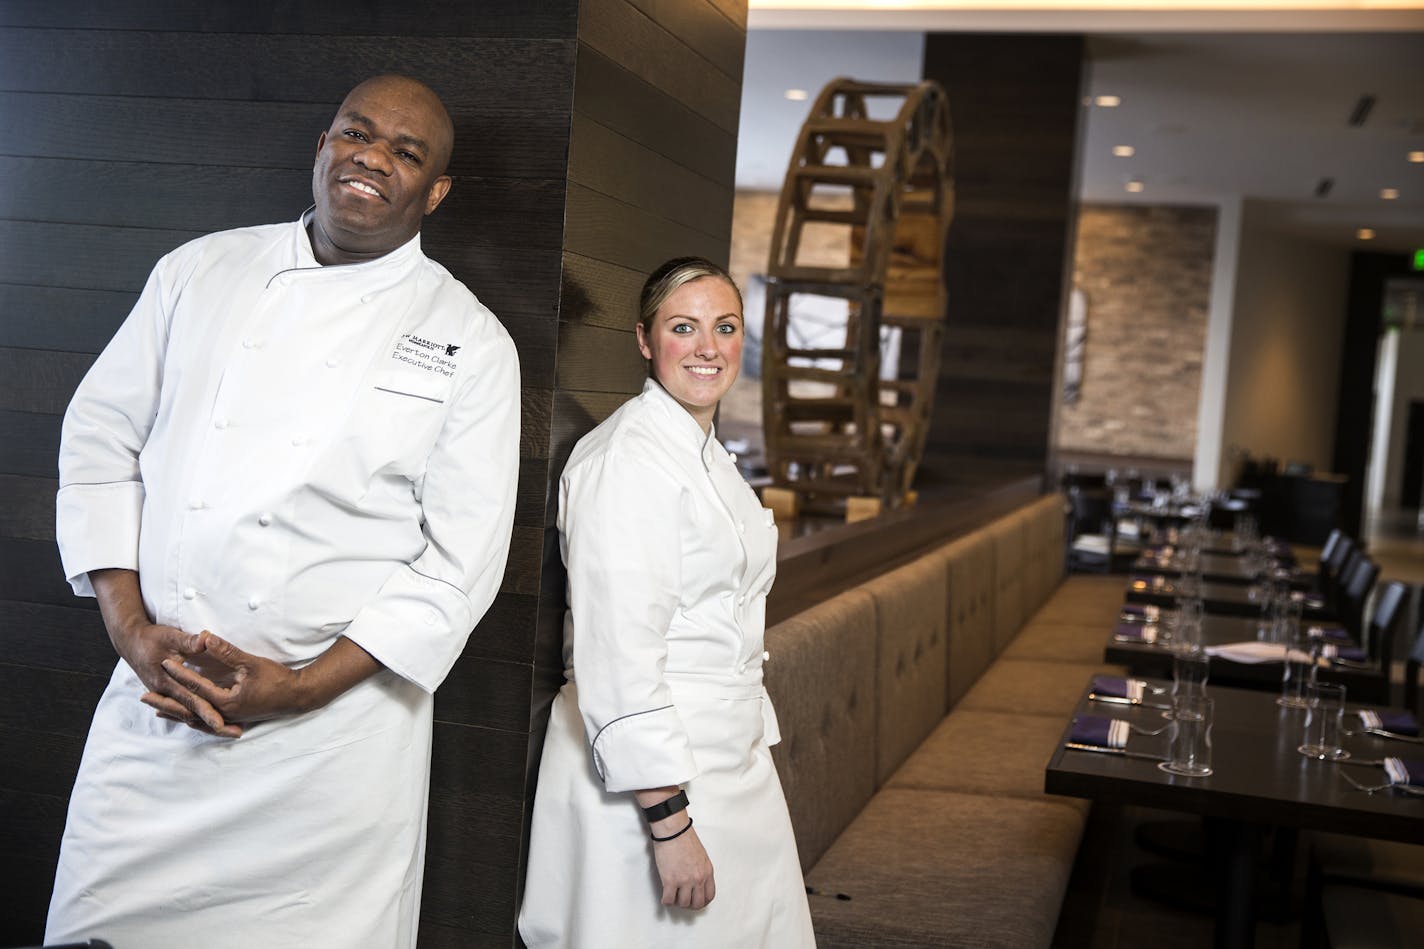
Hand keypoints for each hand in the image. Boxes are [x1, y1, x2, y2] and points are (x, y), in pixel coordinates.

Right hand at [114, 620, 237, 735]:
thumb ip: (189, 641)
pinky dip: (196, 717)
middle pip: (190, 714)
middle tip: (236, 733)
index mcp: (165, 681)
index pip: (190, 700)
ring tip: (228, 731)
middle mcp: (164, 693)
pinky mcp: (166, 694)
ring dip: (206, 724)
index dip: (206, 711)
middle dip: (212, 725)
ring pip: (186, 715)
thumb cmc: (152, 638)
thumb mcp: (171, 637)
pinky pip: (182, 710)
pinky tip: (210, 723)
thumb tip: (206, 639)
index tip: (222, 723)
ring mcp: (164, 695)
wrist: (130, 642)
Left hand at [150, 632, 307, 736]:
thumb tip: (206, 638)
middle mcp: (223, 713)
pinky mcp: (232, 718)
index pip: (197, 686)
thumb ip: (227, 651)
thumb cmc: (276, 679)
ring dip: (175, 712)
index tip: (164, 661)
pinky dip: (190, 717)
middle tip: (143, 696)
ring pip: (194, 718)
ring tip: (155, 708)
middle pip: (188, 709)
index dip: (180, 672)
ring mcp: (227, 718)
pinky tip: (183, 715)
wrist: (296, 696)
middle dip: (166, 701)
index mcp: (227, 701)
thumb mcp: (251, 662)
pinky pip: (204, 721)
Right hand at [650, 820, 714, 909]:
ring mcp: (684, 881)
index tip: (695, 901)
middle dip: (690, 905)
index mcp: (707, 871)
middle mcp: (698, 878)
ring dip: (677, 902)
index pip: (709, 896)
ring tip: (673, 896)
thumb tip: (697, 881)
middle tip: (683, 901)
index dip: (702, 902)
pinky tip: (665, 896)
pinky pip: (669, 900)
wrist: (673, 831)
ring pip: (683, 903)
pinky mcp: (670, 880)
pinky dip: (666, 901)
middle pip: (697, 903)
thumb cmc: (685, 838)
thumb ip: (702, 870)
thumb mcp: (702, 856)